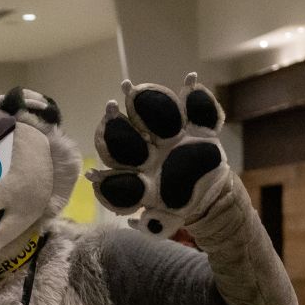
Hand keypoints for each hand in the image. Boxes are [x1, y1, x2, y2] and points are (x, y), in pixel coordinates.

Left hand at [87, 73, 229, 238]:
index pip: (115, 160)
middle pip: (127, 134)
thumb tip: (133, 223)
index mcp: (136, 169)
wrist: (207, 198)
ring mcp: (170, 136)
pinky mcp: (194, 128)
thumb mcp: (165, 223)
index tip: (97, 152)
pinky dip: (195, 95)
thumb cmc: (177, 207)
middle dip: (116, 123)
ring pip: (153, 115)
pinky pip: (195, 109)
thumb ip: (152, 225)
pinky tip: (191, 79)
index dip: (106, 159)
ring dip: (144, 100)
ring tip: (132, 87)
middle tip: (110, 107)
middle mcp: (148, 149)